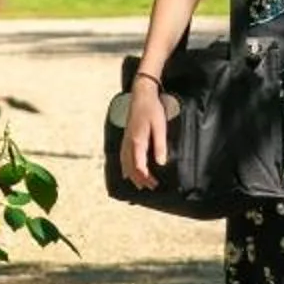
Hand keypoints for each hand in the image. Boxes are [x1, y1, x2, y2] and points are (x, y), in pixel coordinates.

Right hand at [121, 73, 168, 187]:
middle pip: (131, 168)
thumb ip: (160, 145)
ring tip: (139, 185)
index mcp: (137, 142)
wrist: (141, 96)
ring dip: (132, 176)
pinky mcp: (126, 138)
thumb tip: (161, 162)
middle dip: (140, 179)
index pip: (139, 166)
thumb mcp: (160, 127)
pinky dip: (124, 168)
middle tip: (151, 187)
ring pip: (125, 163)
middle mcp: (128, 143)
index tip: (154, 184)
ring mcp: (125, 141)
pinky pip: (122, 157)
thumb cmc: (152, 110)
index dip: (146, 178)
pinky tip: (126, 173)